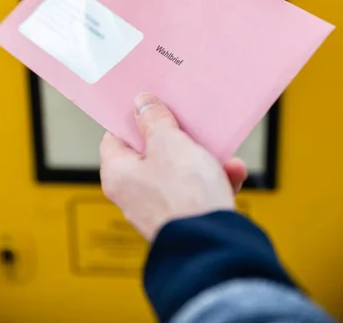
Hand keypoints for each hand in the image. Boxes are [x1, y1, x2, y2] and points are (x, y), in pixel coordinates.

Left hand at [100, 93, 247, 241]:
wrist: (215, 245)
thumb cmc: (184, 195)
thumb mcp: (169, 143)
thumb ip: (154, 119)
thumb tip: (141, 103)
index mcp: (118, 174)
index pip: (115, 137)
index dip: (133, 119)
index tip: (150, 104)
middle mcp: (133, 193)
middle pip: (150, 152)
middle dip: (175, 137)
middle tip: (187, 122)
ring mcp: (159, 207)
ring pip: (179, 170)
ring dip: (202, 157)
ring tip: (219, 148)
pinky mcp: (185, 218)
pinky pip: (197, 190)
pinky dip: (214, 178)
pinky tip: (233, 171)